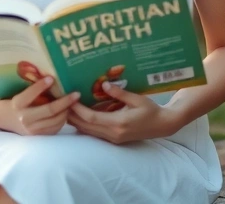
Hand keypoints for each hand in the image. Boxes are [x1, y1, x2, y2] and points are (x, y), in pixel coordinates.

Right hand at [0, 76, 80, 135]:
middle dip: (65, 102)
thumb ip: (34, 90)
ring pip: (55, 120)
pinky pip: (55, 128)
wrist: (4, 120)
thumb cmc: (15, 102)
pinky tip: (66, 112)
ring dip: (67, 111)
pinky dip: (63, 120)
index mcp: (17, 104)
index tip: (52, 78)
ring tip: (74, 103)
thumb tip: (53, 79)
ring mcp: (32, 130)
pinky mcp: (38, 137)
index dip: (41, 86)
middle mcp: (24, 118)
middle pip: (49, 110)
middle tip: (77, 94)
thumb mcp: (20, 94)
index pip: (31, 94)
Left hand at [68, 82, 182, 143]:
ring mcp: (113, 138)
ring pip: (88, 132)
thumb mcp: (137, 99)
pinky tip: (79, 116)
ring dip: (76, 121)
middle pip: (85, 126)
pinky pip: (94, 133)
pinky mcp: (114, 139)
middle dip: (72, 115)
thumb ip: (119, 93)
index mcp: (118, 123)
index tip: (69, 98)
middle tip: (61, 102)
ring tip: (66, 108)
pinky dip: (84, 125)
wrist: (163, 125)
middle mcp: (113, 133)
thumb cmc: (151, 110)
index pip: (91, 117)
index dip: (77, 109)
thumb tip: (103, 84)